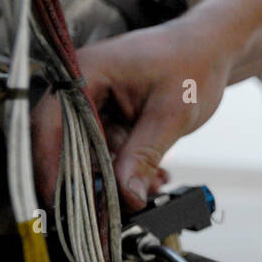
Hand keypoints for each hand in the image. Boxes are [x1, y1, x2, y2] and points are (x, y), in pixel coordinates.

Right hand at [33, 17, 232, 209]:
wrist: (211, 50)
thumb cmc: (193, 63)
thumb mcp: (171, 114)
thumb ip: (144, 155)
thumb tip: (125, 196)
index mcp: (83, 74)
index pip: (50, 127)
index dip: (49, 168)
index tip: (60, 203)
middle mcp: (79, 88)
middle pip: (61, 146)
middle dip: (86, 182)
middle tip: (107, 212)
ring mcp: (92, 105)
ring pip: (85, 155)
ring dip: (111, 180)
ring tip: (145, 190)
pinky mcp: (106, 119)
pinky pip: (104, 154)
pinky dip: (124, 171)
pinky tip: (151, 179)